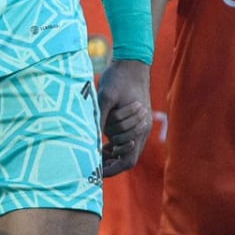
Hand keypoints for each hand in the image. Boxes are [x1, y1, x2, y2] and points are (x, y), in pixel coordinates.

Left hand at [96, 59, 150, 177]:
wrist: (132, 62)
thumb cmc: (119, 77)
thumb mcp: (106, 97)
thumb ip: (100, 118)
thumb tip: (91, 139)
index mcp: (139, 127)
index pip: (128, 160)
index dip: (113, 169)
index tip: (97, 172)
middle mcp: (143, 130)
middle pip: (127, 158)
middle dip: (110, 163)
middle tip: (92, 165)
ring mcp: (141, 126)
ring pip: (127, 149)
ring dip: (112, 154)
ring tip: (94, 156)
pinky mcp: (136, 120)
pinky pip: (127, 139)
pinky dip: (116, 145)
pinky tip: (102, 145)